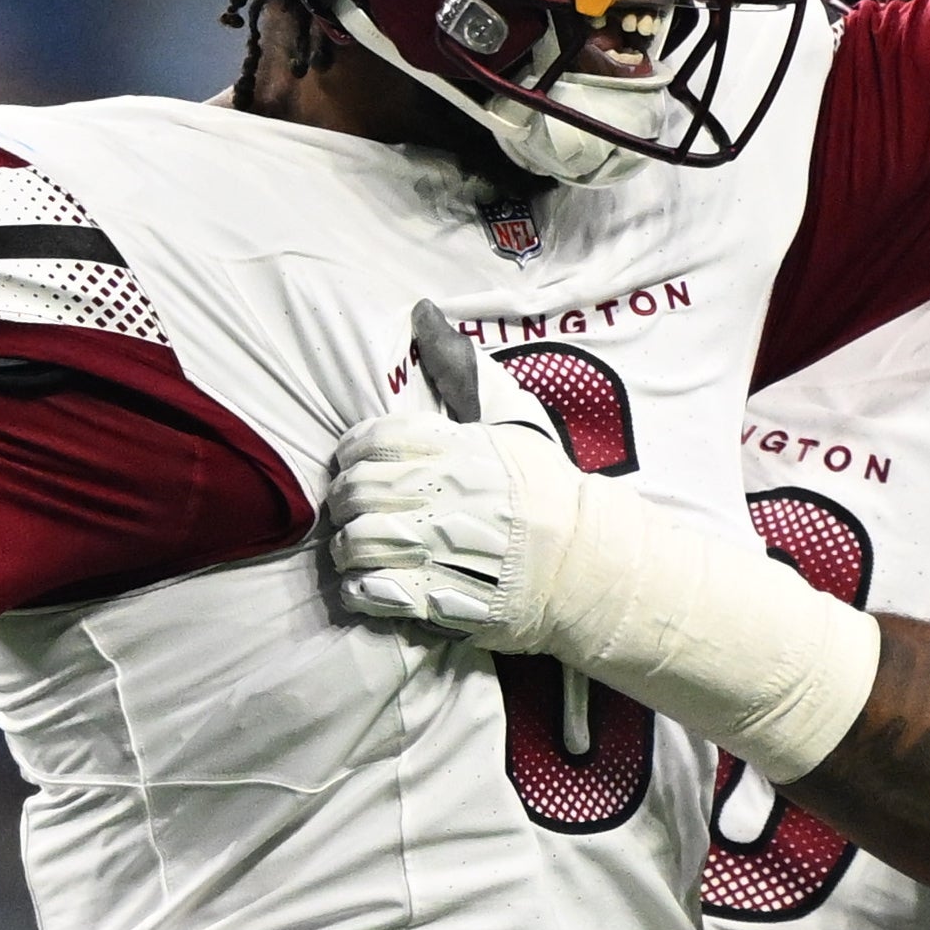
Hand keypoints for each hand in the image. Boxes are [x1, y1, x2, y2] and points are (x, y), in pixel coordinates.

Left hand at [321, 410, 584, 646]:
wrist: (587, 567)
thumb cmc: (548, 494)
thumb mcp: (515, 428)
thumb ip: (468, 384)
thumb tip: (427, 331)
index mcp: (460, 451)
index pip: (376, 440)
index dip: (353, 452)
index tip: (354, 463)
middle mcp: (446, 496)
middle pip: (359, 491)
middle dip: (342, 501)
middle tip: (350, 510)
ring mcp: (441, 550)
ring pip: (358, 542)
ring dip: (347, 547)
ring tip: (357, 551)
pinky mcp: (439, 598)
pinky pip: (373, 591)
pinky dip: (358, 588)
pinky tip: (367, 584)